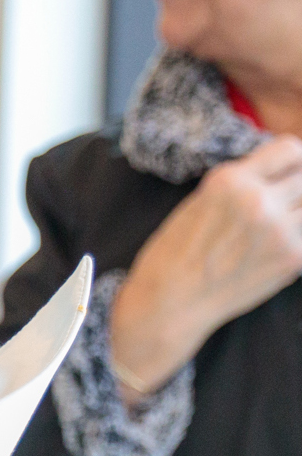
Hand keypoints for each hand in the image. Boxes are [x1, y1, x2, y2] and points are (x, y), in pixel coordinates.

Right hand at [111, 136, 301, 393]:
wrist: (167, 307)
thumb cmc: (173, 257)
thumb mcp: (198, 202)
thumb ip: (240, 184)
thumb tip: (283, 172)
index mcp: (228, 181)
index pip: (290, 149)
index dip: (290, 162)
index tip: (285, 175)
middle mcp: (257, 200)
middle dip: (293, 192)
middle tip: (274, 211)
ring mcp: (279, 229)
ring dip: (295, 217)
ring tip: (269, 235)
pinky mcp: (294, 256)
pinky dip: (295, 241)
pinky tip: (270, 255)